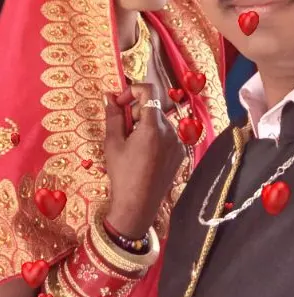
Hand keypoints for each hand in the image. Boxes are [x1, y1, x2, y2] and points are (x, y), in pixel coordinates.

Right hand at [104, 83, 185, 238]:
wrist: (138, 206)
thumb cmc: (122, 174)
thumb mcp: (113, 143)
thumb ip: (113, 115)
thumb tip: (110, 96)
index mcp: (152, 126)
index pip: (149, 91)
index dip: (132, 90)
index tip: (120, 103)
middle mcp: (170, 131)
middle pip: (153, 107)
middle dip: (136, 111)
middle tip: (123, 129)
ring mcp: (178, 142)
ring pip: (159, 121)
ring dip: (145, 124)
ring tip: (132, 145)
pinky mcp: (180, 152)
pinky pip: (167, 134)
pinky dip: (155, 136)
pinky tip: (144, 154)